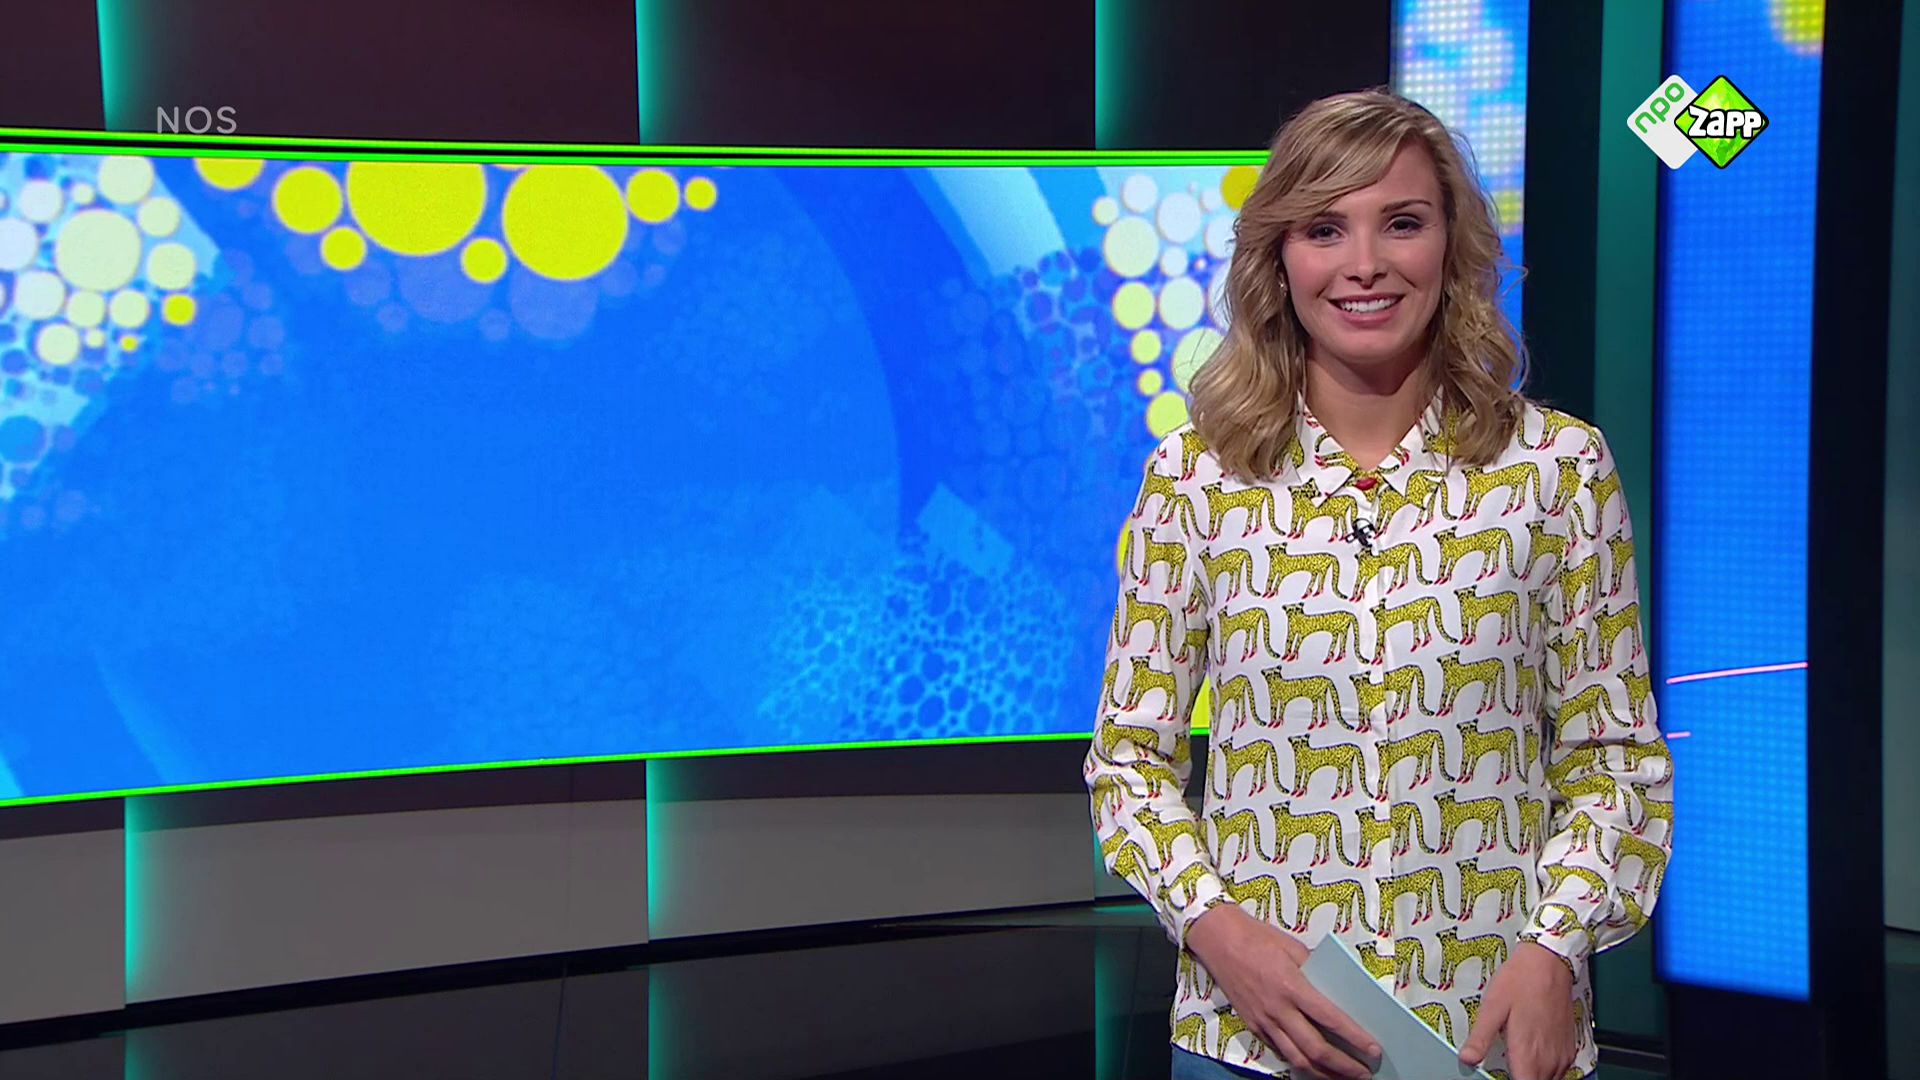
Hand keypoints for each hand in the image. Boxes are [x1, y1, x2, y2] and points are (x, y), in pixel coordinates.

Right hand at [1186, 904, 1382, 1079]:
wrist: (1218, 939)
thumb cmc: (1258, 937)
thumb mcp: (1294, 947)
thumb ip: (1316, 970)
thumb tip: (1336, 989)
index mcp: (1292, 987)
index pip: (1331, 1019)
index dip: (1355, 1038)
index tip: (1373, 1050)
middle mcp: (1278, 1010)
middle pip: (1316, 1049)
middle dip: (1343, 1066)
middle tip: (1364, 1073)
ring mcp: (1264, 1021)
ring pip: (1297, 1058)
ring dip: (1323, 1073)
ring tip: (1342, 1077)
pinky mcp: (1253, 1026)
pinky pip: (1280, 1051)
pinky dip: (1300, 1062)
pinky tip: (1313, 1066)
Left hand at [1458, 940, 1576, 1079]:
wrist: (1549, 963)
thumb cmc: (1520, 981)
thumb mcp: (1492, 1008)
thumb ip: (1480, 1038)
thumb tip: (1467, 1059)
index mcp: (1528, 1054)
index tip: (1498, 1077)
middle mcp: (1548, 1060)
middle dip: (1519, 1079)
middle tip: (1507, 1066)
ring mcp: (1561, 1056)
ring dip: (1532, 1076)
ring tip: (1517, 1064)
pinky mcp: (1568, 1049)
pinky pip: (1559, 1072)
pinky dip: (1545, 1072)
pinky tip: (1532, 1059)